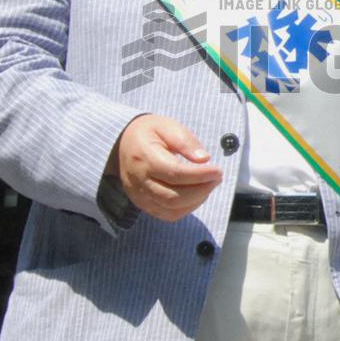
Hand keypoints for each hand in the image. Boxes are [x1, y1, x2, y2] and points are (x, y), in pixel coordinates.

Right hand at [107, 114, 222, 220]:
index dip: (200, 175)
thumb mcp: (166, 126)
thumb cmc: (148, 133)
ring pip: (171, 209)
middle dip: (201, 190)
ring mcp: (139, 196)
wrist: (121, 144)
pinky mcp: (143, 204)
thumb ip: (185, 141)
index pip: (174, 173)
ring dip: (196, 200)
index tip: (218, 171)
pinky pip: (167, 214)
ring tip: (209, 185)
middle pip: (173, 197)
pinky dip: (186, 208)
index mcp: (144, 158)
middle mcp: (139, 181)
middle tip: (217, 178)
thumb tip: (204, 159)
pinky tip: (197, 194)